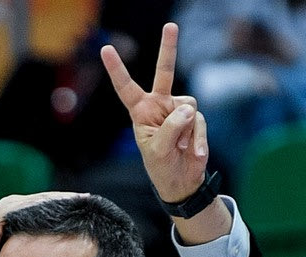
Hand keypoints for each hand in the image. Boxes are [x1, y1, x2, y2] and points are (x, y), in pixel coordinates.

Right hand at [0, 191, 86, 256]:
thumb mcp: (18, 251)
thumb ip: (33, 247)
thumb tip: (55, 256)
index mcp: (21, 213)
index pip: (51, 206)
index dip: (70, 207)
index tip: (92, 208)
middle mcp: (16, 204)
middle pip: (51, 199)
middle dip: (72, 201)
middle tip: (95, 202)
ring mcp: (10, 205)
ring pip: (44, 200)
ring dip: (66, 200)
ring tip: (86, 202)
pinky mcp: (6, 210)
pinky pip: (32, 206)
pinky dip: (50, 206)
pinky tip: (66, 209)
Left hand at [101, 22, 207, 205]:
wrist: (181, 181)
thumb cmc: (161, 167)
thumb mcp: (158, 150)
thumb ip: (171, 127)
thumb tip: (188, 107)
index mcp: (140, 111)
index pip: (126, 87)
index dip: (117, 69)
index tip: (106, 49)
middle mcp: (160, 105)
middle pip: (165, 72)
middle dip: (168, 48)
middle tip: (170, 25)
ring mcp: (178, 109)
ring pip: (188, 107)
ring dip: (186, 131)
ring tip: (180, 148)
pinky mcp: (195, 118)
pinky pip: (199, 121)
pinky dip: (198, 139)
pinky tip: (194, 153)